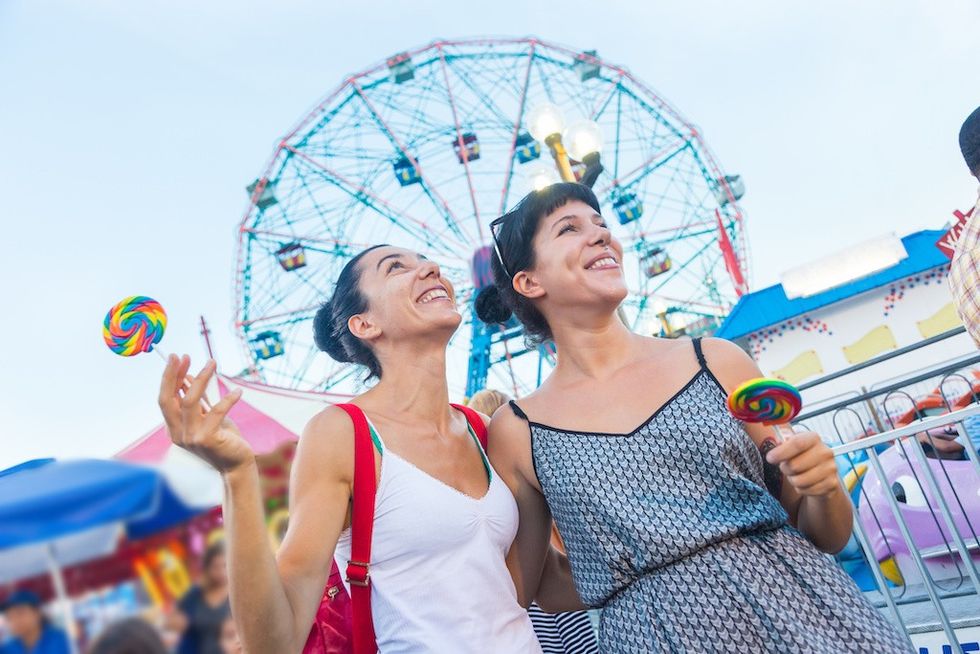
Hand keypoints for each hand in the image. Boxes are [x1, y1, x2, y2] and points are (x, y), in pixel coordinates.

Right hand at [158, 355, 252, 474]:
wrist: (236, 465)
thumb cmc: (223, 439)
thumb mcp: (207, 417)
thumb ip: (196, 400)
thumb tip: (185, 376)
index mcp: (174, 428)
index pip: (165, 399)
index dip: (169, 378)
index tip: (177, 358)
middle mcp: (177, 434)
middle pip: (169, 400)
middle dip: (173, 375)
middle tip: (183, 355)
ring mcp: (191, 438)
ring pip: (191, 402)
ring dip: (201, 379)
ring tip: (212, 363)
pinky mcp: (207, 439)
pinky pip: (216, 412)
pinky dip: (227, 399)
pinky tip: (238, 392)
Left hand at [765, 431, 840, 497]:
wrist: (821, 473)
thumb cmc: (801, 456)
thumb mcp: (792, 445)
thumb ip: (783, 441)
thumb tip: (778, 441)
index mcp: (814, 438)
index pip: (797, 443)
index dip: (780, 452)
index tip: (770, 458)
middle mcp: (825, 452)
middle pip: (795, 465)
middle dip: (784, 469)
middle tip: (785, 467)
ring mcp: (830, 469)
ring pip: (799, 480)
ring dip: (792, 480)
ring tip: (795, 475)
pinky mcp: (831, 484)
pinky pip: (806, 490)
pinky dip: (801, 489)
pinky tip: (805, 482)